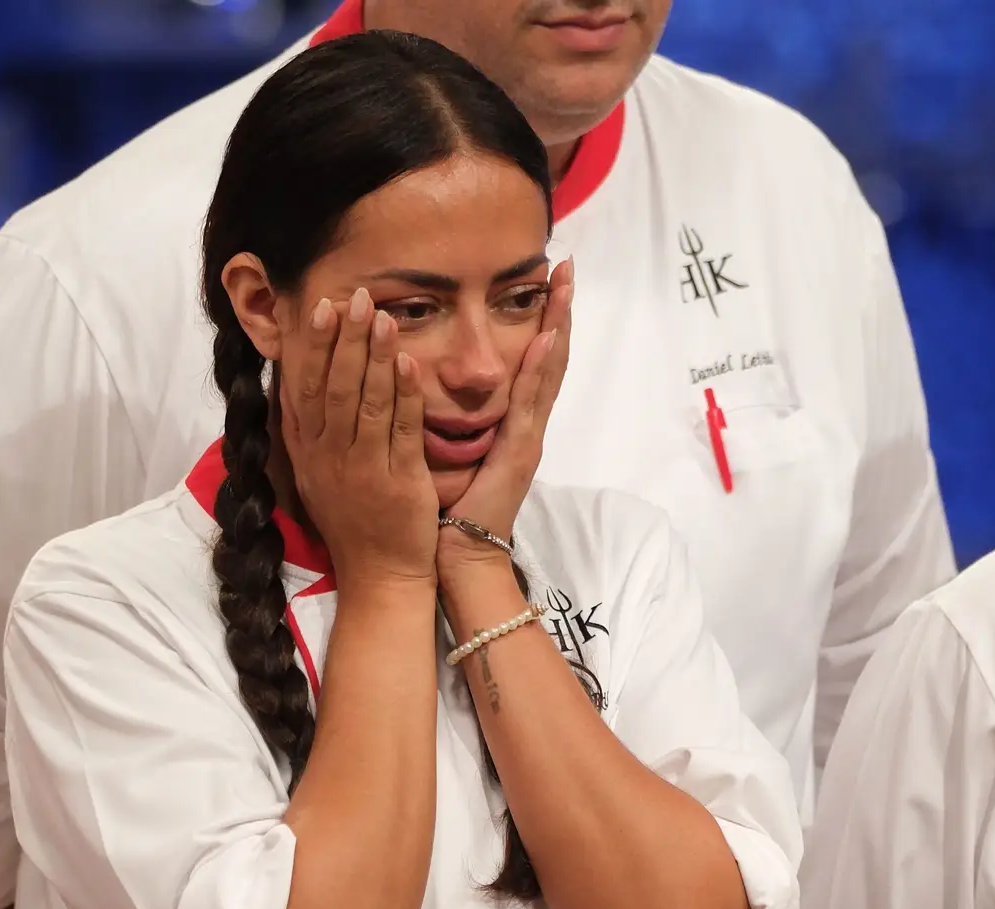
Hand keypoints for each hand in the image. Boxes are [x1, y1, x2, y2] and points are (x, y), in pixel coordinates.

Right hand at [281, 288, 440, 590]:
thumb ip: (308, 431)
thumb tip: (292, 383)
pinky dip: (405, 394)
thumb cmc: (353, 521)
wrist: (379, 576)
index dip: (312, 346)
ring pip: (364, 402)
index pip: (305, 389)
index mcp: (310, 453)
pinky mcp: (398, 482)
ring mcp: (362, 470)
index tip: (320, 307)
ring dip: (373, 356)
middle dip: (343, 339)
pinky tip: (409, 362)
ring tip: (381, 316)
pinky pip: (400, 430)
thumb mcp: (318, 474)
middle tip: (353, 296)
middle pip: (333, 388)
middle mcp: (330, 458)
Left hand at [439, 258, 573, 568]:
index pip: (531, 361)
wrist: (457, 555)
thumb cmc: (448, 507)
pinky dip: (541, 371)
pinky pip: (530, 405)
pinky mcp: (518, 454)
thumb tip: (427, 379)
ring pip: (549, 373)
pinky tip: (547, 340)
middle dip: (559, 311)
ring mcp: (527, 438)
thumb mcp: (451, 448)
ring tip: (564, 287)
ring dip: (559, 327)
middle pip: (550, 357)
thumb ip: (452, 415)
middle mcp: (525, 425)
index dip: (541, 320)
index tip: (544, 279)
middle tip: (566, 268)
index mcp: (510, 423)